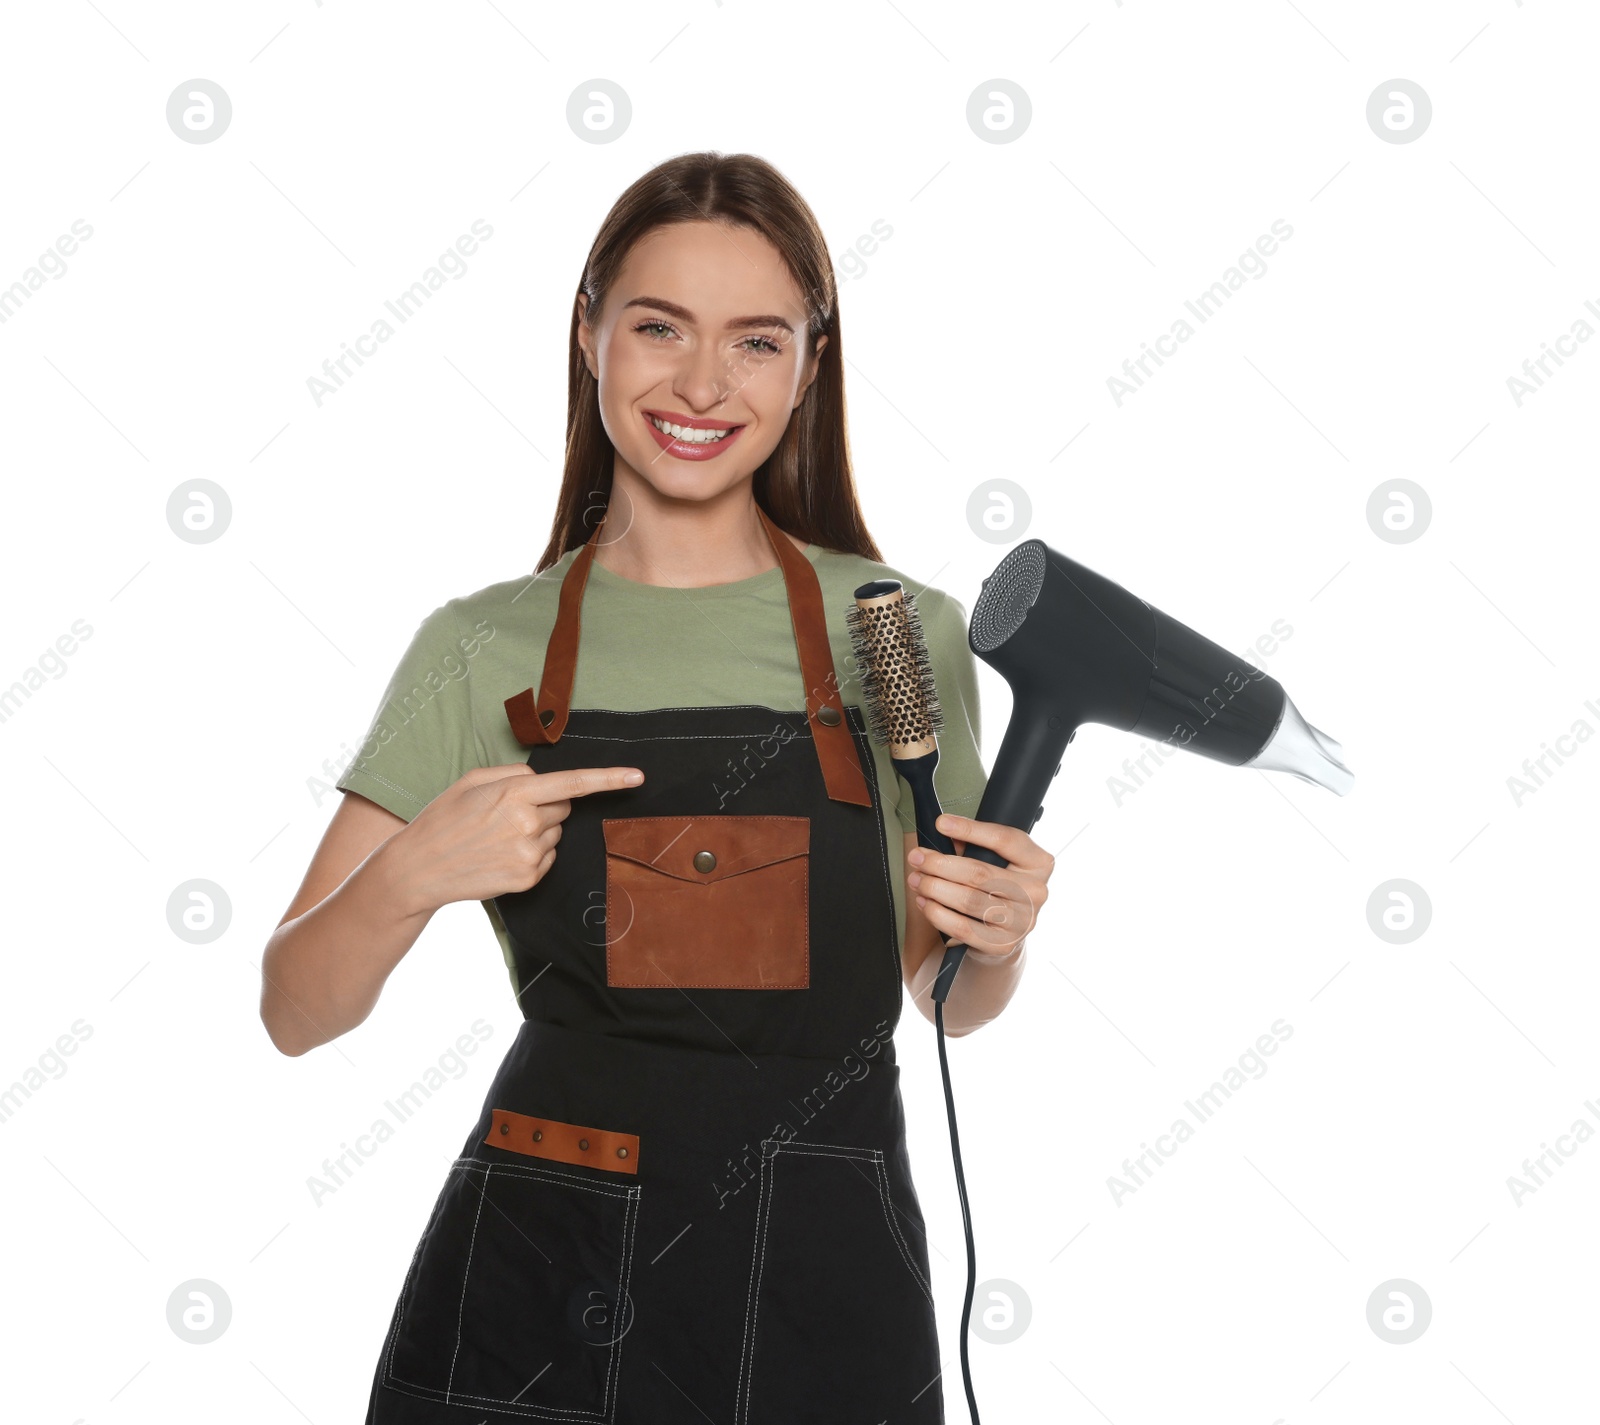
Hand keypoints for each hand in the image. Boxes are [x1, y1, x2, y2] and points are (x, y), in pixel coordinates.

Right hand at [388, 763, 644, 915]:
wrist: (419, 868)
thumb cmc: (444, 818)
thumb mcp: (473, 780)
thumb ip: (514, 773)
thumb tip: (542, 778)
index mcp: (515, 793)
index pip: (574, 783)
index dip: (610, 779)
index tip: (638, 776)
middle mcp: (527, 823)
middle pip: (564, 808)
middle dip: (546, 807)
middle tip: (507, 814)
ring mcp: (529, 854)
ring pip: (556, 834)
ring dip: (537, 832)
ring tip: (497, 837)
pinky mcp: (528, 879)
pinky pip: (548, 857)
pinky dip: (532, 854)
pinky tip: (501, 855)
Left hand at [906, 812, 1053, 962]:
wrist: (1004, 933)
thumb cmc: (996, 888)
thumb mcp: (995, 862)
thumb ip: (973, 846)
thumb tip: (944, 833)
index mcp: (1038, 863)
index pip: (1004, 840)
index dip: (970, 829)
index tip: (941, 823)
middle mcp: (1036, 892)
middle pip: (979, 873)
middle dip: (940, 864)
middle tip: (917, 858)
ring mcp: (1022, 921)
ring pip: (968, 900)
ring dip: (935, 888)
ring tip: (916, 880)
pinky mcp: (1003, 944)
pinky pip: (963, 928)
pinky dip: (938, 914)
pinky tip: (925, 903)